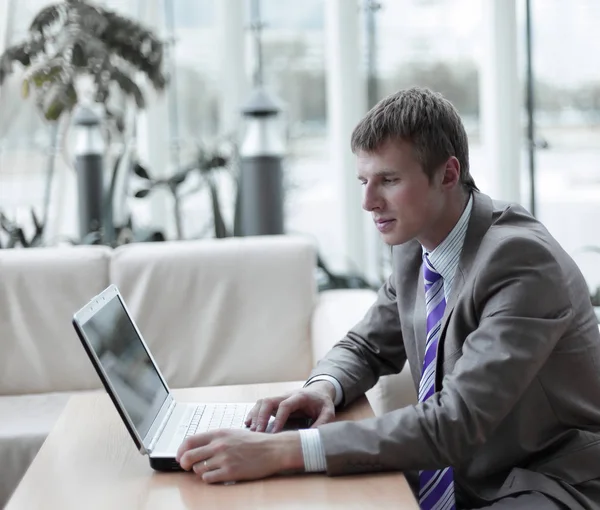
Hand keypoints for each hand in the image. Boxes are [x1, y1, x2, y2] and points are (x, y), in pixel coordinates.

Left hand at [176, 429, 302, 482]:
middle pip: (188, 456)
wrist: (272, 450)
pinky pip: (208, 479)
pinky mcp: (230, 472)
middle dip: (185, 464)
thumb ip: (214, 439)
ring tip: (211, 468)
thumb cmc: (254, 442)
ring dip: (201, 471)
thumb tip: (195, 447)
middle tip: (187, 467)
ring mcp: (224, 459)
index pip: (189, 440)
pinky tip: (217, 474)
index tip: (180, 456)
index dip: (180, 450)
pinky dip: (210, 478)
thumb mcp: (232, 433)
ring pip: (198, 469)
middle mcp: (219, 445)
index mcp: (218, 433)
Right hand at [245, 381, 335, 432]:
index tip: (274, 432)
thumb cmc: (322, 403)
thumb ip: (322, 423)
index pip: (285, 405)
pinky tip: (248, 424)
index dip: (278, 418)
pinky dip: (253, 414)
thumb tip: (311, 437)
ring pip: (262, 402)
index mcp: (300, 397)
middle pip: (269, 401)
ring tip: (252, 431)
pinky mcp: (275, 403)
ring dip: (255, 416)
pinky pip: (260, 405)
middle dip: (261, 416)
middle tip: (257, 433)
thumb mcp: (328, 412)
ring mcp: (279, 398)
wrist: (318, 391)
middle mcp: (286, 395)